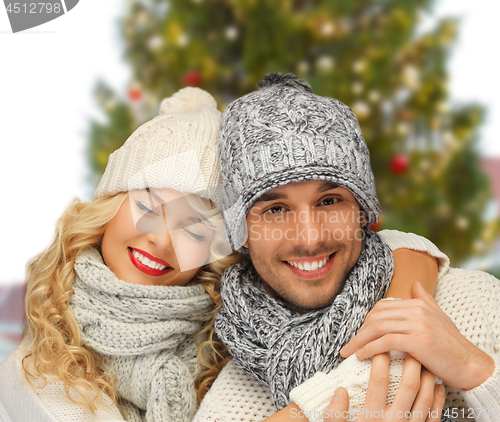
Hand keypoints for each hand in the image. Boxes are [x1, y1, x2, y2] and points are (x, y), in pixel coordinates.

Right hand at [323, 353, 444, 420]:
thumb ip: (333, 413)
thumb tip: (341, 390)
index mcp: (371, 418)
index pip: (378, 380)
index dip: (379, 358)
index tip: (378, 343)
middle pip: (408, 386)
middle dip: (409, 362)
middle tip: (408, 344)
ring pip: (425, 398)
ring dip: (427, 377)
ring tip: (424, 360)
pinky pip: (434, 417)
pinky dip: (438, 399)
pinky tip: (437, 386)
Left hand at [340, 281, 493, 389]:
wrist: (471, 365)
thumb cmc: (452, 345)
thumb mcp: (438, 317)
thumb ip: (424, 300)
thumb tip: (414, 284)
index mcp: (418, 303)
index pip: (381, 308)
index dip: (366, 321)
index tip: (357, 335)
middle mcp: (417, 310)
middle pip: (376, 316)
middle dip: (359, 331)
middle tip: (347, 346)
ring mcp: (418, 324)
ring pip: (378, 328)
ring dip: (359, 341)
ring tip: (348, 352)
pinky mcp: (419, 341)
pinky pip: (386, 342)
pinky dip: (370, 348)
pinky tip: (361, 356)